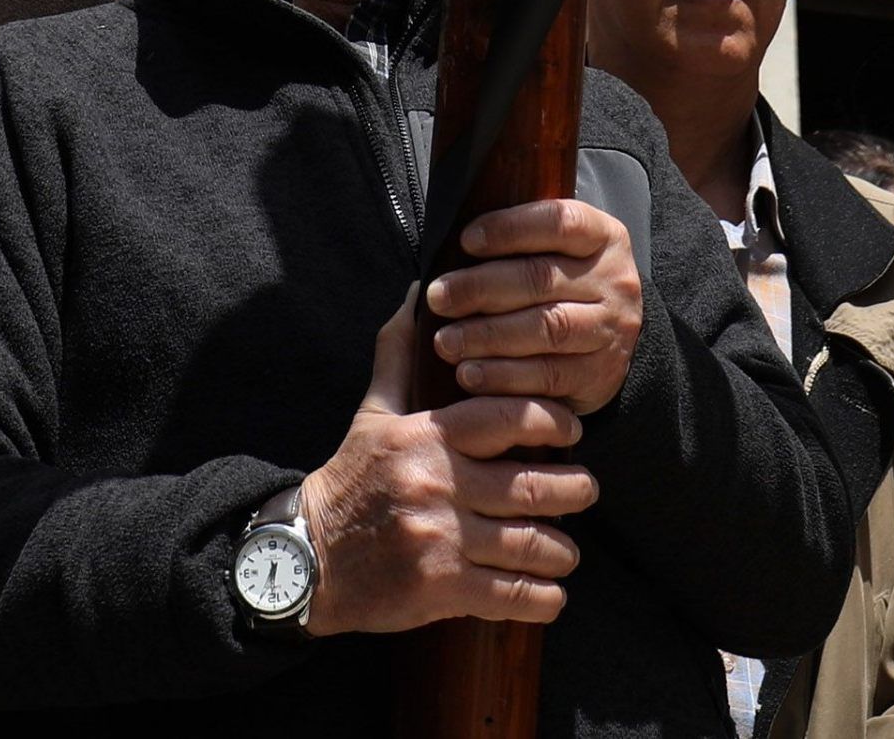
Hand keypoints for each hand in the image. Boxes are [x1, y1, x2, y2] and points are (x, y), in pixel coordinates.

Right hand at [298, 295, 595, 635]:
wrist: (308, 556)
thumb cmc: (350, 481)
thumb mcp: (371, 414)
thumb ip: (399, 355)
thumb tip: (414, 295)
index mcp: (426, 437)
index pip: (507, 417)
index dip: (552, 420)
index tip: (572, 429)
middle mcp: (437, 484)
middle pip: (532, 486)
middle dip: (574, 489)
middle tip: (585, 489)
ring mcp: (441, 539)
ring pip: (530, 545)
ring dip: (562, 550)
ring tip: (567, 549)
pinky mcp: (441, 589)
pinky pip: (511, 596)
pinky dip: (542, 598)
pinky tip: (551, 594)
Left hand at [425, 196, 642, 412]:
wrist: (607, 339)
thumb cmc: (560, 284)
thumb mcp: (552, 251)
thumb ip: (514, 243)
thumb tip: (447, 249)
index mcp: (602, 236)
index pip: (559, 221)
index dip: (509, 229)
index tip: (465, 240)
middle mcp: (614, 281)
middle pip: (542, 278)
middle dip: (480, 288)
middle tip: (438, 298)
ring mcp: (611, 330)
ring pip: (546, 329)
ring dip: (488, 336)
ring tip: (446, 342)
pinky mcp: (599, 375)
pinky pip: (548, 376)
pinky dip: (503, 377)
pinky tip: (470, 374)